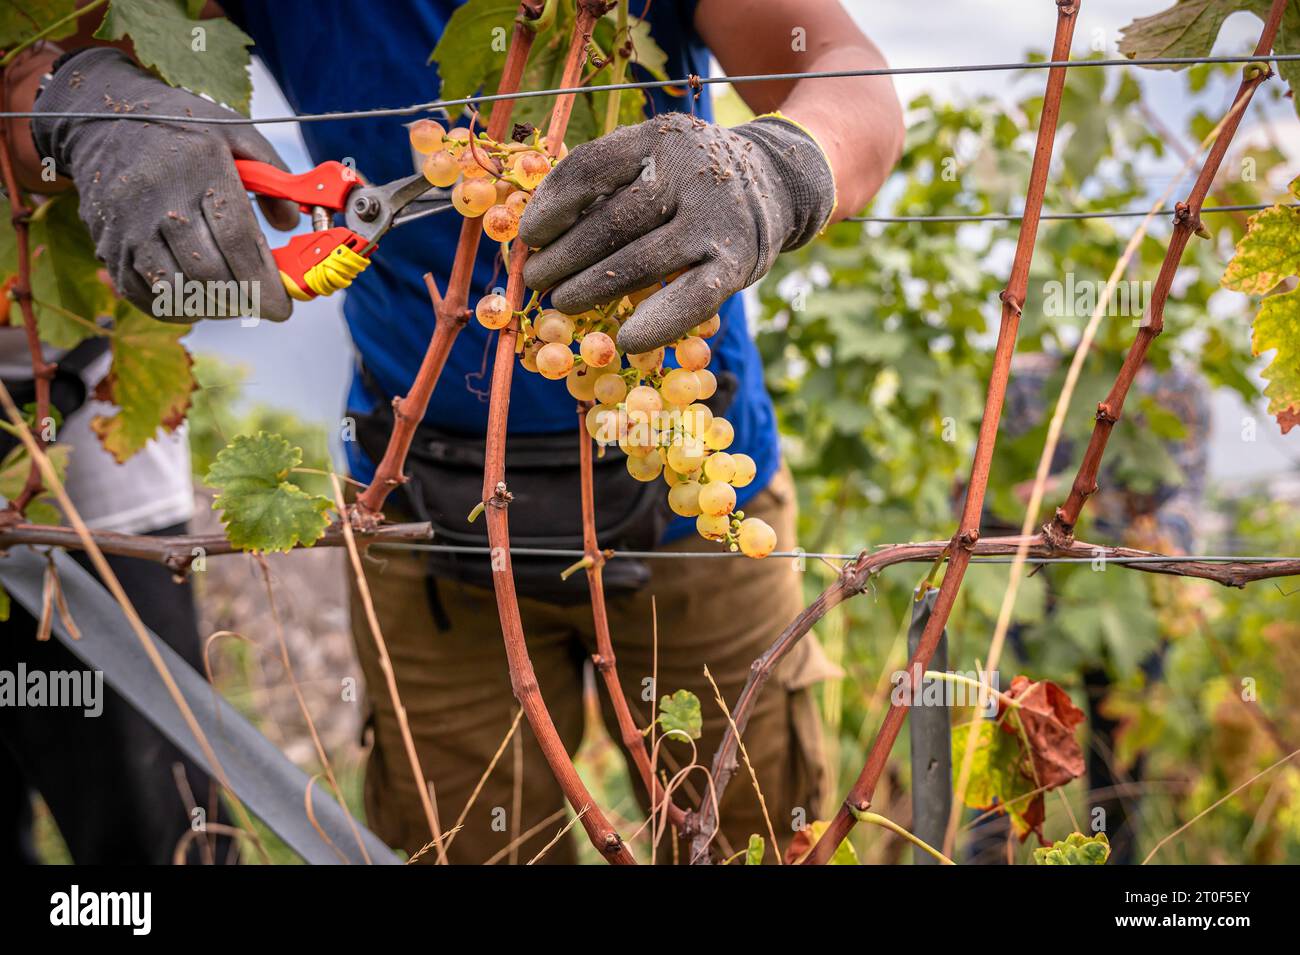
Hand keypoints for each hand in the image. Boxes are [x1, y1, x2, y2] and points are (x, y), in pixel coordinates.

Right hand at [30, 48, 297, 320]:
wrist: (99, 118)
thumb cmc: (180, 127)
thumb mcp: (235, 132)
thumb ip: (273, 174)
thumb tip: (289, 224)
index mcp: (200, 168)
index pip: (237, 238)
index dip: (263, 281)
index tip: (282, 307)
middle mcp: (159, 199)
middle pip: (208, 271)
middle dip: (243, 300)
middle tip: (262, 306)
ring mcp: (128, 225)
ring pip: (174, 290)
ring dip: (212, 308)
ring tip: (233, 303)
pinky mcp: (107, 244)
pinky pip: (143, 295)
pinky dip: (176, 309)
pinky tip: (198, 301)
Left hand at [519, 113, 835, 353]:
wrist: (776, 181)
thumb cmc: (691, 177)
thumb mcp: (654, 156)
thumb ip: (607, 183)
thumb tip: (536, 233)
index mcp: (659, 138)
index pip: (590, 169)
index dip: (552, 206)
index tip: (527, 236)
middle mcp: (689, 173)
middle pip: (610, 222)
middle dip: (564, 258)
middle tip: (536, 280)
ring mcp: (715, 219)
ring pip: (640, 262)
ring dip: (592, 289)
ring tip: (561, 304)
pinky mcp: (736, 263)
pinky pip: (690, 299)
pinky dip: (656, 323)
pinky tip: (625, 341)